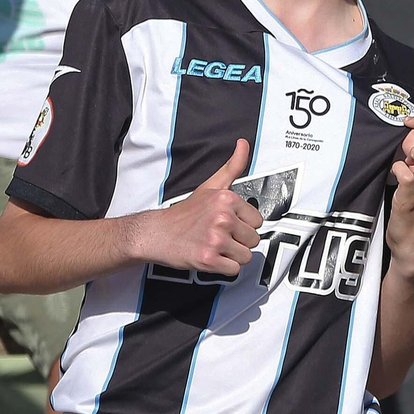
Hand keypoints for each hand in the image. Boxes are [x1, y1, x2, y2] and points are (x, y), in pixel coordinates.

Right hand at [130, 139, 263, 276]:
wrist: (157, 233)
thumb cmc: (185, 213)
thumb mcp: (211, 186)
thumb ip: (232, 166)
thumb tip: (243, 143)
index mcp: (227, 200)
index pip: (257, 222)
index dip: (242, 225)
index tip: (225, 224)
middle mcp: (223, 218)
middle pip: (253, 240)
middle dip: (238, 241)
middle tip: (218, 236)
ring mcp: (216, 239)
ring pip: (246, 256)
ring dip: (232, 256)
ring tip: (214, 246)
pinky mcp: (209, 259)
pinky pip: (234, 270)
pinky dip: (224, 268)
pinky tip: (210, 257)